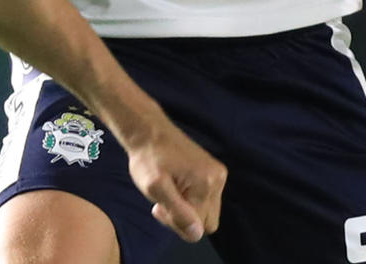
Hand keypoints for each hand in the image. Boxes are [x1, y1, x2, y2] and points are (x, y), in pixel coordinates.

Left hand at [124, 119, 225, 242]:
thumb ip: (177, 213)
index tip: (158, 206)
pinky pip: (207, 200)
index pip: (198, 229)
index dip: (175, 223)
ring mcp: (218, 175)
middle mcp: (218, 180)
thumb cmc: (148, 158)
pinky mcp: (214, 172)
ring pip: (207, 212)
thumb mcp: (155, 188)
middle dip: (184, 218)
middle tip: (163, 200)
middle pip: (207, 222)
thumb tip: (197, 234)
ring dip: (187, 209)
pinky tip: (175, 186)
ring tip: (169, 191)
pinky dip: (191, 199)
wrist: (149, 131)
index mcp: (206, 185)